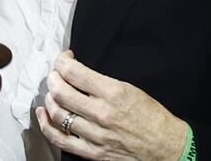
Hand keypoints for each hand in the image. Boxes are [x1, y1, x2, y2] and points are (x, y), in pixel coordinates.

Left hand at [36, 51, 187, 160]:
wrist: (167, 146)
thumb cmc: (152, 116)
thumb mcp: (131, 89)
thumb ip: (102, 82)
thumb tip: (77, 72)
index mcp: (114, 93)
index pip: (74, 73)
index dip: (62, 61)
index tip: (64, 59)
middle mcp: (102, 114)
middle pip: (61, 92)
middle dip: (52, 78)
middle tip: (55, 74)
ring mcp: (96, 135)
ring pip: (58, 114)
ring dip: (50, 98)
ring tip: (52, 92)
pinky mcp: (93, 153)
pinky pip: (61, 139)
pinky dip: (47, 125)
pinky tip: (43, 114)